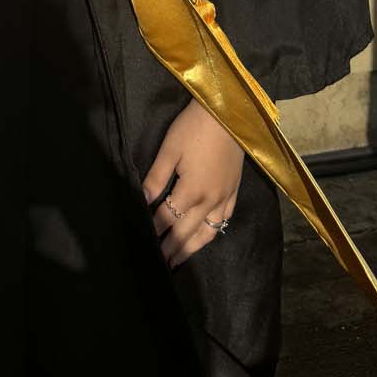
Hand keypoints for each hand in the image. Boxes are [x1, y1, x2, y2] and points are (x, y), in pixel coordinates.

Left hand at [142, 98, 243, 267]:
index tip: (143, 241)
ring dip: (192, 248)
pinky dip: (212, 232)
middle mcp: (210, 201)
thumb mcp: (169, 149)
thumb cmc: (194, 127)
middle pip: (187, 232)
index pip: (168, 218)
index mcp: (191, 191)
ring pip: (208, 232)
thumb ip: (156, 178)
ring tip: (179, 260)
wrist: (228, 113)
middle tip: (159, 264)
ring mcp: (225, 197)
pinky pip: (224, 220)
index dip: (154, 230)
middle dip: (171, 248)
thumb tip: (143, 201)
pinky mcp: (234, 190)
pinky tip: (205, 236)